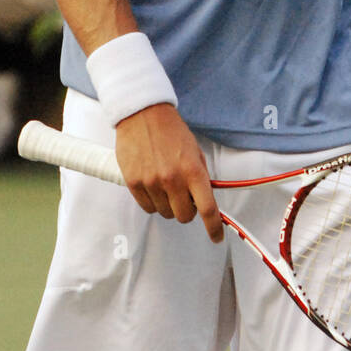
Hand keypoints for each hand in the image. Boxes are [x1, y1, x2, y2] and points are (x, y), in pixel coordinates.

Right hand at [115, 104, 223, 243]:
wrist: (142, 114)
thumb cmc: (171, 130)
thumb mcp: (195, 151)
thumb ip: (201, 176)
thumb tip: (206, 199)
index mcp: (192, 171)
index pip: (207, 208)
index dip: (214, 227)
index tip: (216, 237)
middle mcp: (172, 180)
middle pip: (184, 216)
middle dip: (187, 210)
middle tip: (184, 196)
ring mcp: (151, 183)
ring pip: (165, 213)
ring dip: (168, 205)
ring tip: (165, 184)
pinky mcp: (133, 183)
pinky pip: (147, 207)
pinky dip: (152, 202)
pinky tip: (152, 185)